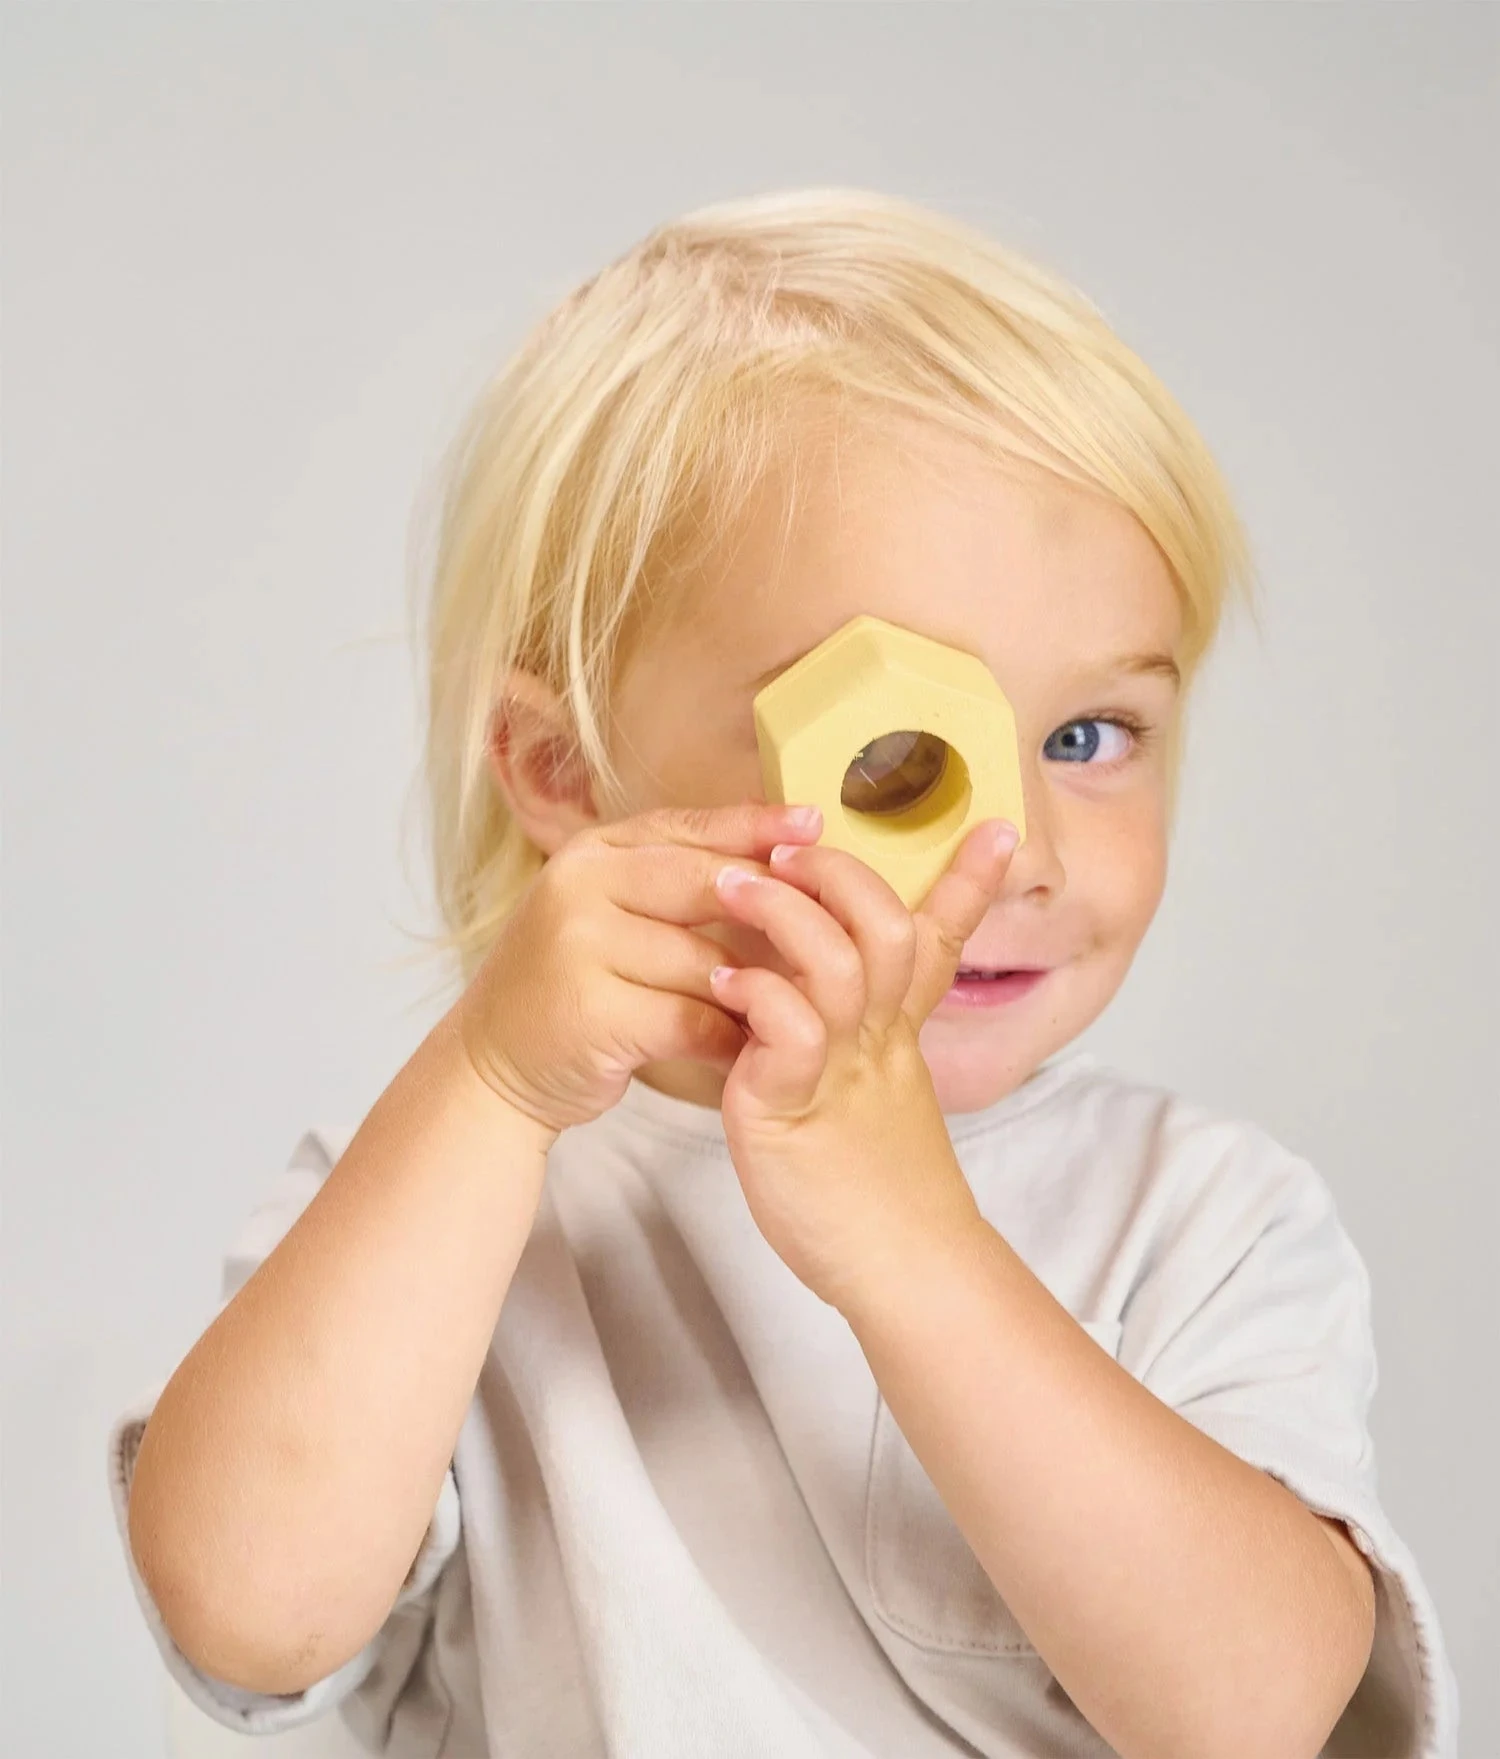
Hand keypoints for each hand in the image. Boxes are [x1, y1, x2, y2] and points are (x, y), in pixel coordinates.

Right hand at [450, 801, 824, 1136]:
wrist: (491, 1066)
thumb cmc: (569, 986)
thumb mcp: (605, 910)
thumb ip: (671, 876)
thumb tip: (777, 840)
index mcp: (588, 853)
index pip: (687, 828)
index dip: (755, 825)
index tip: (815, 826)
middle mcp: (578, 887)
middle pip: (706, 883)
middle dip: (773, 907)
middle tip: (827, 928)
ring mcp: (580, 947)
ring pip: (707, 960)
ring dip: (754, 991)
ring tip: (793, 1006)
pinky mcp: (593, 1011)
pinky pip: (692, 1017)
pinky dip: (727, 1037)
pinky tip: (745, 1051)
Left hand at [707, 817, 1021, 1310]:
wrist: (902, 1271)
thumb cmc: (876, 1194)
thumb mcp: (882, 1102)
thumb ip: (864, 1049)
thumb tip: (825, 1013)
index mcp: (898, 1033)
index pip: (941, 940)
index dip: (970, 882)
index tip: (997, 828)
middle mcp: (879, 1039)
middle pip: (887, 926)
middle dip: (839, 872)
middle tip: (790, 843)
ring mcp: (842, 1068)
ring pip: (838, 962)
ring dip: (784, 912)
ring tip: (733, 885)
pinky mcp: (797, 1103)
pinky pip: (788, 1029)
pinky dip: (756, 993)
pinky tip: (723, 980)